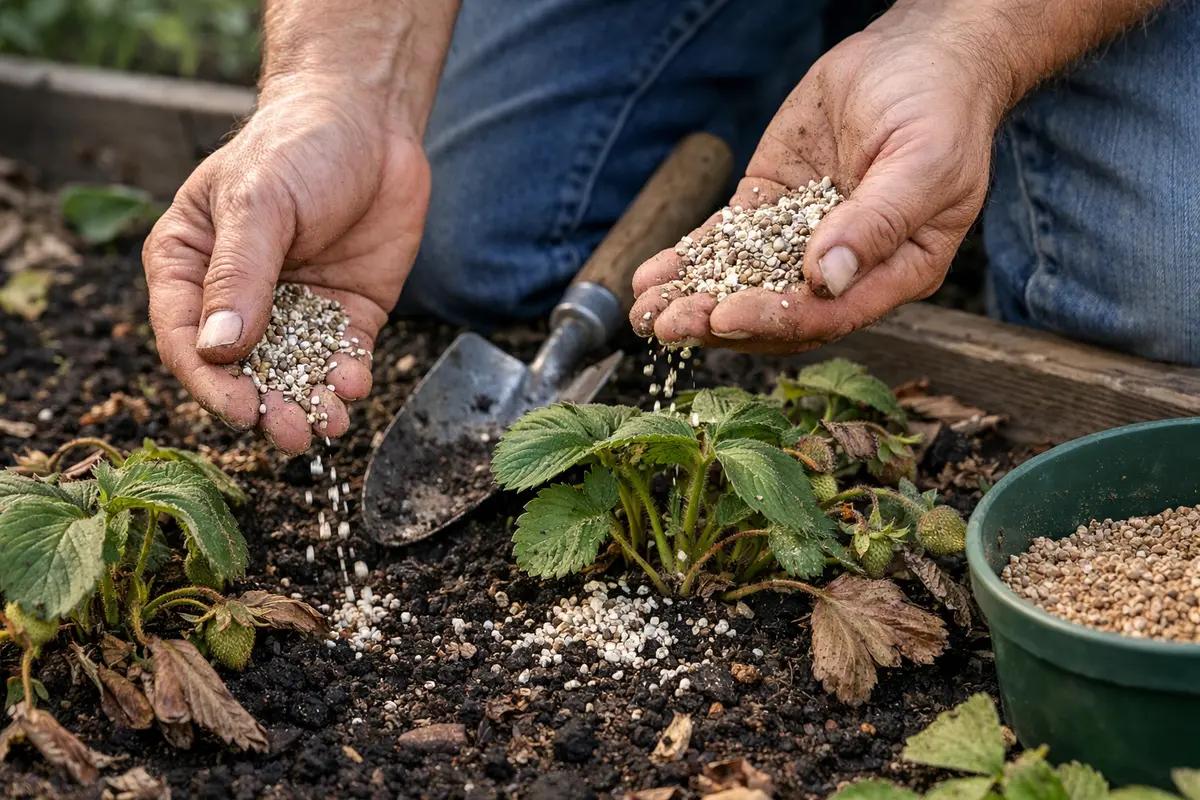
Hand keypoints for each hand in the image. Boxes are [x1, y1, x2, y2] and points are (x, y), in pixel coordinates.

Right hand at [143, 84, 429, 452]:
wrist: (371, 123)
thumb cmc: (296, 147)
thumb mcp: (259, 203)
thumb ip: (239, 275)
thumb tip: (220, 351)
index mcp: (189, 265)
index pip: (185, 337)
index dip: (209, 382)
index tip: (240, 410)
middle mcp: (236, 296)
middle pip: (240, 369)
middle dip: (265, 407)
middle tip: (290, 435)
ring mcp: (292, 308)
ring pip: (293, 373)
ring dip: (307, 404)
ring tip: (328, 425)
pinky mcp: (344, 312)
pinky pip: (341, 357)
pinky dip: (346, 378)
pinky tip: (354, 386)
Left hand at [630, 17, 1008, 352]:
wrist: (920, 52)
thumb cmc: (940, 108)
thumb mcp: (924, 162)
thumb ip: (878, 222)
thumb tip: (826, 278)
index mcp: (895, 272)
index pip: (829, 314)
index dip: (774, 320)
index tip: (726, 316)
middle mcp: (844, 268)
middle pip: (776, 311)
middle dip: (718, 322)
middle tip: (669, 325)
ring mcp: (801, 238)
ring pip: (743, 283)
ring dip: (694, 301)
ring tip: (645, 313)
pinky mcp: (770, 206)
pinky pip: (725, 242)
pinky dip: (688, 260)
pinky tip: (651, 277)